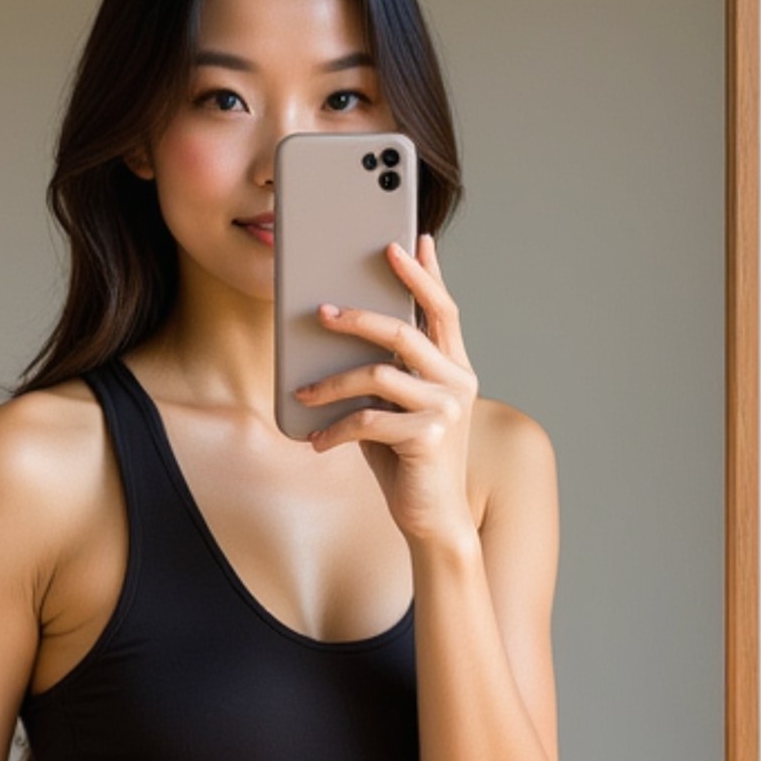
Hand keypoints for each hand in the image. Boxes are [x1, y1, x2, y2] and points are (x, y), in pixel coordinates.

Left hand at [292, 230, 479, 546]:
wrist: (434, 519)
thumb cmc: (408, 461)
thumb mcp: (393, 409)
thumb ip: (382, 372)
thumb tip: (334, 336)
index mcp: (453, 368)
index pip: (443, 308)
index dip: (425, 273)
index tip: (406, 241)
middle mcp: (458, 382)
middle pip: (406, 329)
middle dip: (359, 315)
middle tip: (322, 311)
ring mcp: (447, 408)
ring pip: (379, 373)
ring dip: (331, 383)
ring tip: (302, 393)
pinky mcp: (429, 437)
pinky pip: (369, 419)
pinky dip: (335, 429)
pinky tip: (316, 441)